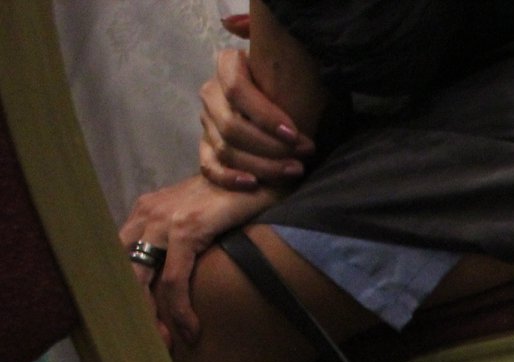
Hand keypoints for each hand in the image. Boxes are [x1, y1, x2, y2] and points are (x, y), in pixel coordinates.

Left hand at [119, 176, 277, 345]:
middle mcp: (146, 213)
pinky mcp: (186, 229)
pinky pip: (174, 279)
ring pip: (142, 279)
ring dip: (153, 316)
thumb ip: (185, 238)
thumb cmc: (238, 196)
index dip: (128, 293)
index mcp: (146, 211)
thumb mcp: (202, 216)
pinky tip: (191, 330)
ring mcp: (163, 220)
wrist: (261, 169)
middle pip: (123, 270)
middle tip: (152, 341)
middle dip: (133, 310)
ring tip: (167, 342)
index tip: (145, 322)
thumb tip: (185, 271)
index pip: (122, 257)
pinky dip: (180, 309)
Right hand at [199, 48, 313, 191]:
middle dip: (271, 146)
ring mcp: (207, 122)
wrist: (293, 113)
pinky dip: (229, 178)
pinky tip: (253, 183)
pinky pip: (209, 167)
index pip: (236, 89)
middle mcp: (213, 93)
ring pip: (225, 149)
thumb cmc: (295, 85)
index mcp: (228, 66)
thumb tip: (230, 24)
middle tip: (304, 155)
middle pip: (231, 125)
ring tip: (295, 170)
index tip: (295, 133)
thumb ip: (264, 42)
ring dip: (262, 165)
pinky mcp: (207, 148)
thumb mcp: (290, 64)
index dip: (265, 115)